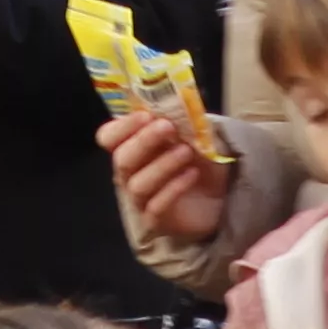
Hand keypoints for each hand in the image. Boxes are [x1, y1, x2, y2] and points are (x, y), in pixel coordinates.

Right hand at [101, 109, 235, 247]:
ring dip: (162, 164)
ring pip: (138, 184)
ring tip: (186, 152)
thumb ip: (181, 122)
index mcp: (131, 148)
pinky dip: (174, 188)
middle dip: (144, 141)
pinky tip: (192, 174)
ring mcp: (140, 200)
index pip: (108, 137)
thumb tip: (175, 107)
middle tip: (168, 127)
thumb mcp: (194, 136)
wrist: (219, 199)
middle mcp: (129, 174)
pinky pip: (156, 206)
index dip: (122, 126)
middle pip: (121, 160)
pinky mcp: (155, 221)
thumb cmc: (198, 163)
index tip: (146, 114)